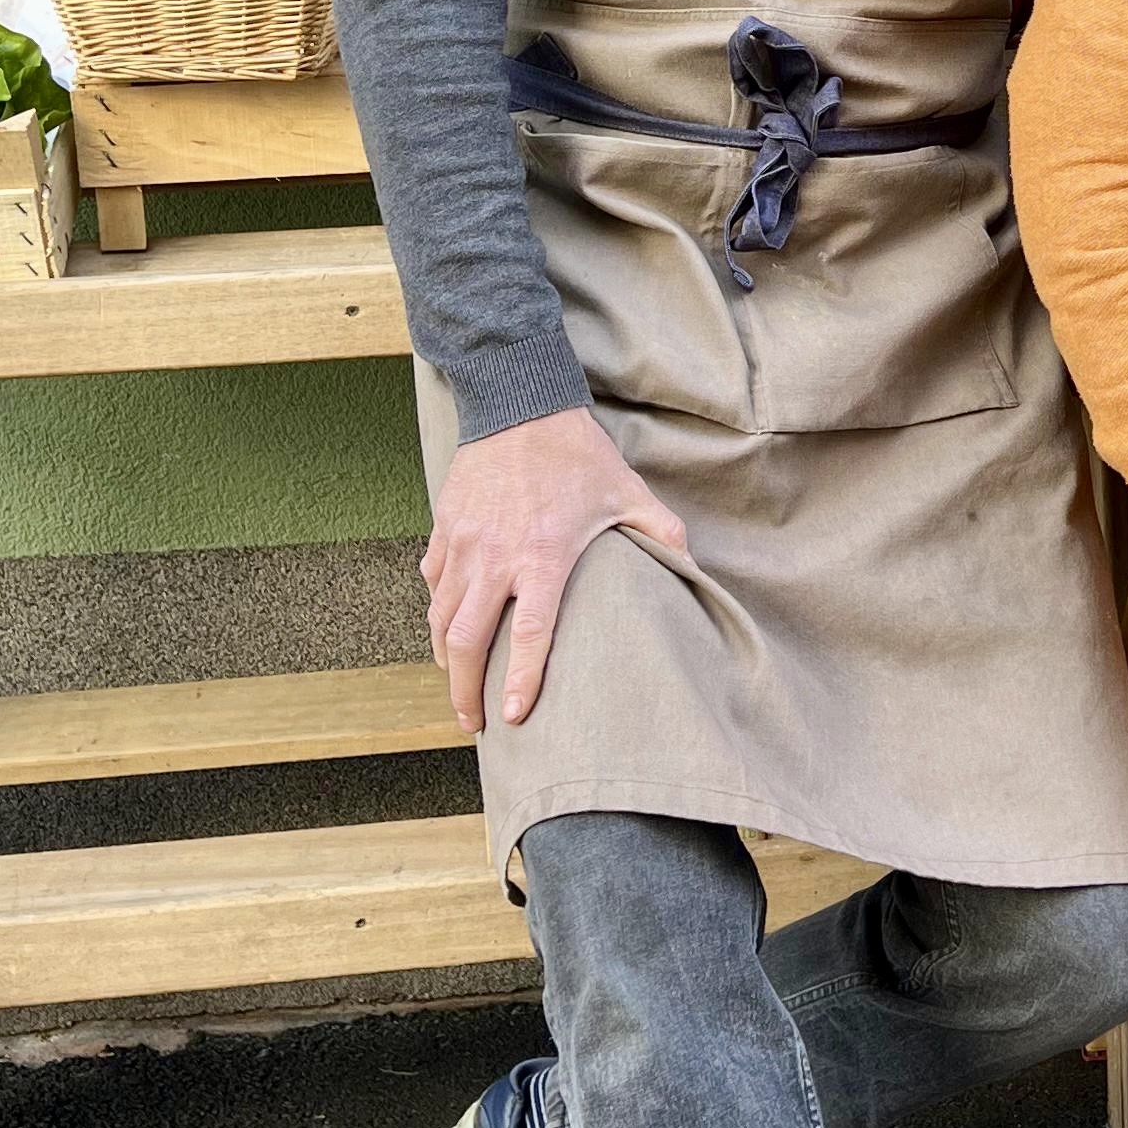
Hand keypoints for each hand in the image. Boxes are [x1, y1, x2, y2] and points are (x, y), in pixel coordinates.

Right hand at [422, 406, 692, 735]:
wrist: (519, 403)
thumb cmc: (578, 454)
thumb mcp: (628, 492)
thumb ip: (662, 535)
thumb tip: (695, 572)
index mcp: (543, 556)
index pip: (527, 634)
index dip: (519, 680)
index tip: (514, 717)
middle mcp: (495, 557)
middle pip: (466, 640)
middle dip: (465, 690)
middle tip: (476, 724)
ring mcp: (463, 543)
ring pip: (441, 617)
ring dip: (447, 660)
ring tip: (459, 688)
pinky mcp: (444, 528)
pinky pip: (433, 583)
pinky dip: (438, 613)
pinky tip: (447, 630)